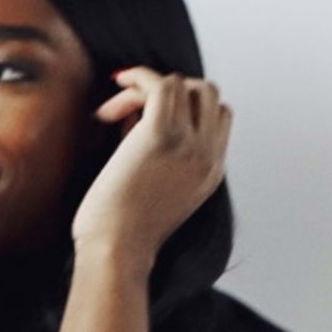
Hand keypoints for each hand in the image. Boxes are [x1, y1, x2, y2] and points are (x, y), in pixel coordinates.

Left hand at [72, 67, 230, 273]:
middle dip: (171, 89)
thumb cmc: (122, 231)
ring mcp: (188, 145)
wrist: (116, 252)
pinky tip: (113, 93)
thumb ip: (159, 153)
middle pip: (207, 92)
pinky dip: (136, 78)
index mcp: (211, 171)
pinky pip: (159, 84)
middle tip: (133, 108)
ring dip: (145, 86)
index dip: (185, 105)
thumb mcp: (156, 190)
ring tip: (112, 112)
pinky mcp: (160, 136)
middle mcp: (207, 155)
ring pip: (182, 83)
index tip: (148, 117)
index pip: (219, 114)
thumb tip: (134, 113)